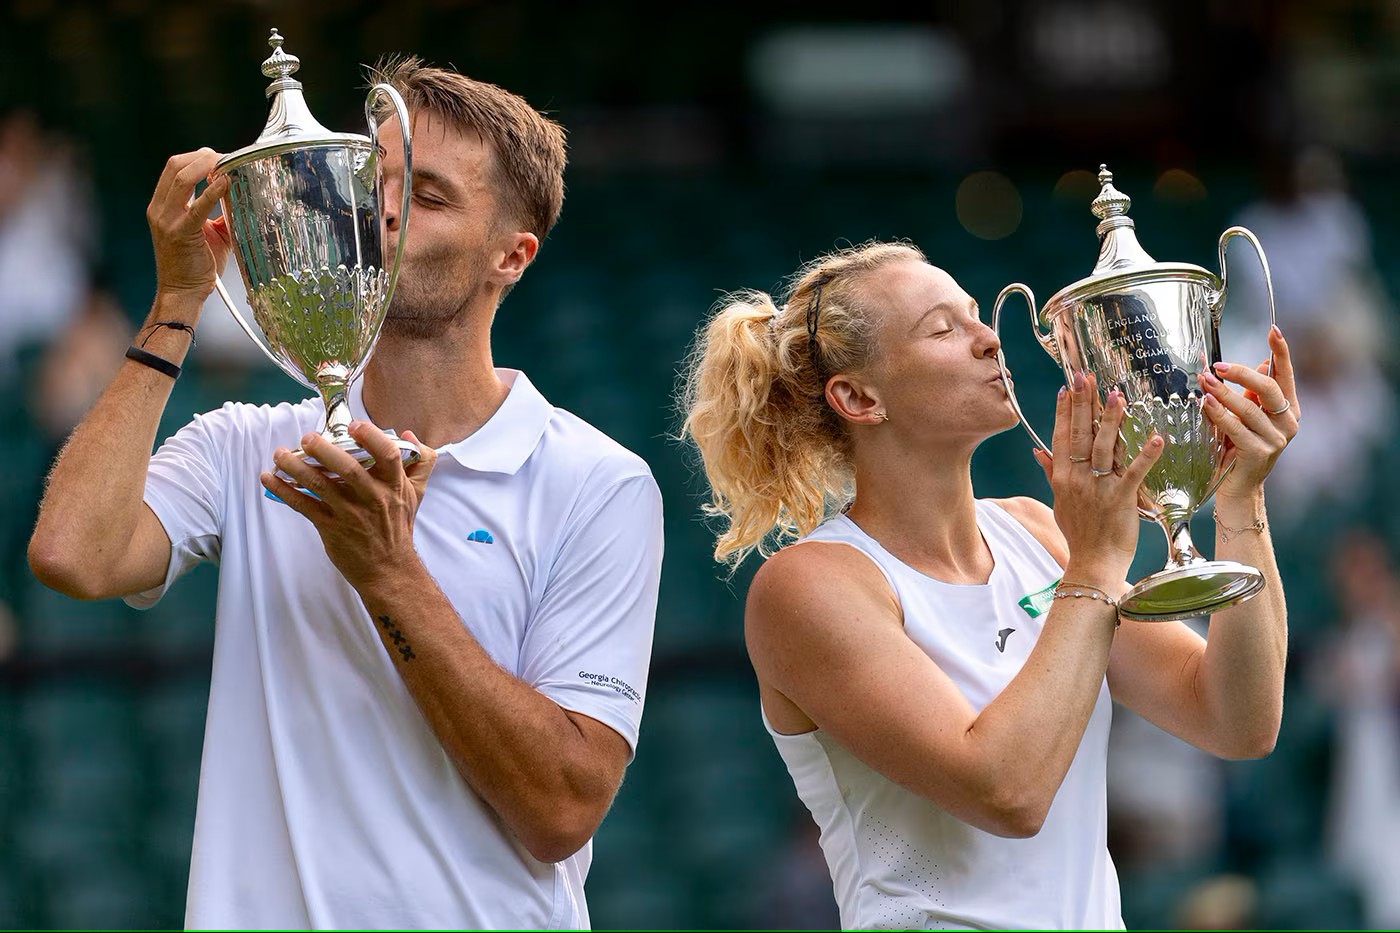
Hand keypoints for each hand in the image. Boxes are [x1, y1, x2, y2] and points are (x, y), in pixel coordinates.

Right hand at [146, 148, 231, 300]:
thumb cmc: (197, 263)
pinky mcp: (180, 233)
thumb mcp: (208, 231)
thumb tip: (242, 195)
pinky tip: (226, 183)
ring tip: (226, 165)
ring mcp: (166, 220)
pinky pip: (196, 207)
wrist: (182, 292)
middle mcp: (160, 209)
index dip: (197, 157)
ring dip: (206, 167)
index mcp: (163, 205)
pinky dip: (212, 192)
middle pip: (175, 166)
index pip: (174, 168)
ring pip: (181, 179)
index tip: (220, 158)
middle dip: (202, 157)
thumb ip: (219, 211)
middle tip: (225, 157)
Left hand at [259, 422, 437, 591]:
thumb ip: (419, 462)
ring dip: (296, 468)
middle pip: (350, 469)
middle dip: (325, 451)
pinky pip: (304, 506)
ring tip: (280, 454)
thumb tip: (408, 435)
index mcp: (394, 486)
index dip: (372, 438)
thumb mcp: (415, 493)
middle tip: (307, 437)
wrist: (389, 569)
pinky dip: (284, 491)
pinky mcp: (331, 528)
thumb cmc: (397, 527)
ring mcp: (351, 514)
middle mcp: (373, 498)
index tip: (355, 425)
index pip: (388, 456)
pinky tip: (269, 479)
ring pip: (321, 486)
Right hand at [1033, 371, 1165, 582]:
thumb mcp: (1059, 501)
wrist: (1092, 563)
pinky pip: (1135, 472)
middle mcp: (1077, 479)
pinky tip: (1157, 437)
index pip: (1061, 437)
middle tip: (1087, 377)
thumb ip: (1051, 472)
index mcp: (1062, 478)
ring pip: (1105, 447)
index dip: (1064, 411)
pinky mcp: (1121, 499)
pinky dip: (1146, 455)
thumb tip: (1039, 451)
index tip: (1067, 387)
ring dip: (1111, 420)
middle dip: (1083, 403)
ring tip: (1116, 395)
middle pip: (1080, 434)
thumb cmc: (1079, 533)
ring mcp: (1098, 488)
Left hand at [1198, 325, 1298, 499]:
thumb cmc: (1238, 448)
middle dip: (1242, 374)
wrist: (1238, 488)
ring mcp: (1276, 440)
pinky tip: (1206, 403)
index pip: (1286, 375)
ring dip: (1223, 393)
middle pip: (1269, 388)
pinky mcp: (1259, 454)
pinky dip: (1219, 414)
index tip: (1273, 329)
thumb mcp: (1247, 416)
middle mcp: (1288, 423)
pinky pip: (1236, 428)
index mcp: (1289, 409)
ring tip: (1204, 380)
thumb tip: (1260, 361)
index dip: (1281, 351)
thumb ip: (1252, 393)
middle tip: (1217, 366)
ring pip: (1249, 408)